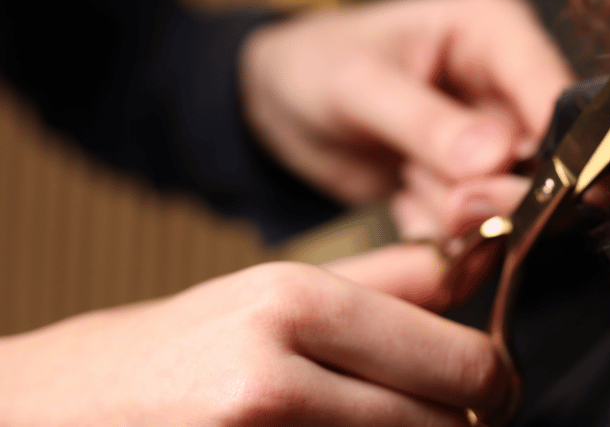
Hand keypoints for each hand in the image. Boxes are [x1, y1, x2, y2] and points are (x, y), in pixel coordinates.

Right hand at [0, 245, 510, 424]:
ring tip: (366, 420)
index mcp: (294, 303)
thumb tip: (475, 267)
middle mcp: (277, 379)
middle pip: (450, 421)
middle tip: (436, 410)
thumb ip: (386, 279)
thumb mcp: (268, 291)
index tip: (487, 384)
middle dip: (460, 420)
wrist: (47, 413)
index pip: (461, 359)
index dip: (492, 380)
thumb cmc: (166, 352)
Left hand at [241, 0, 573, 236]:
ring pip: (511, 200)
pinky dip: (439, 228)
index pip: (556, 92)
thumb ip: (425, 122)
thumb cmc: (315, 64)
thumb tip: (495, 160)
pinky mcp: (470, 182)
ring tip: (406, 182)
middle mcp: (505, 84)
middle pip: (546, 156)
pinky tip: (403, 200)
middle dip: (496, 191)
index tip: (549, 193)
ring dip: (458, 212)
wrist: (279, 101)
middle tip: (450, 204)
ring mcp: (491, 138)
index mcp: (495, 32)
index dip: (566, 145)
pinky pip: (477, 226)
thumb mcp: (358, 84)